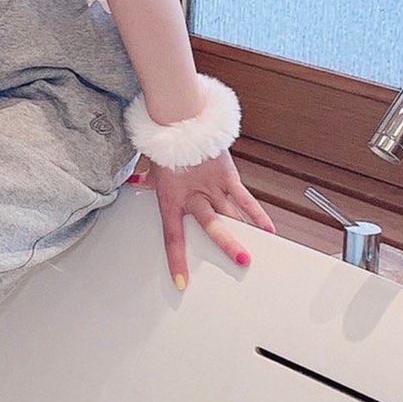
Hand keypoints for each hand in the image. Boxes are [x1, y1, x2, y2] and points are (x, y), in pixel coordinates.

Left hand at [127, 151, 276, 288]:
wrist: (179, 119)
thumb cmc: (165, 144)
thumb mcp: (152, 166)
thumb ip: (147, 182)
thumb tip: (135, 184)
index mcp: (171, 199)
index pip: (173, 236)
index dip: (177, 260)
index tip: (182, 282)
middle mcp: (193, 196)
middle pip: (211, 225)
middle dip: (226, 244)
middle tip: (239, 262)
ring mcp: (212, 186)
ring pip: (230, 214)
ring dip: (243, 233)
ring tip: (254, 252)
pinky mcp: (227, 176)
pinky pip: (244, 198)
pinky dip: (256, 214)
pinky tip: (267, 228)